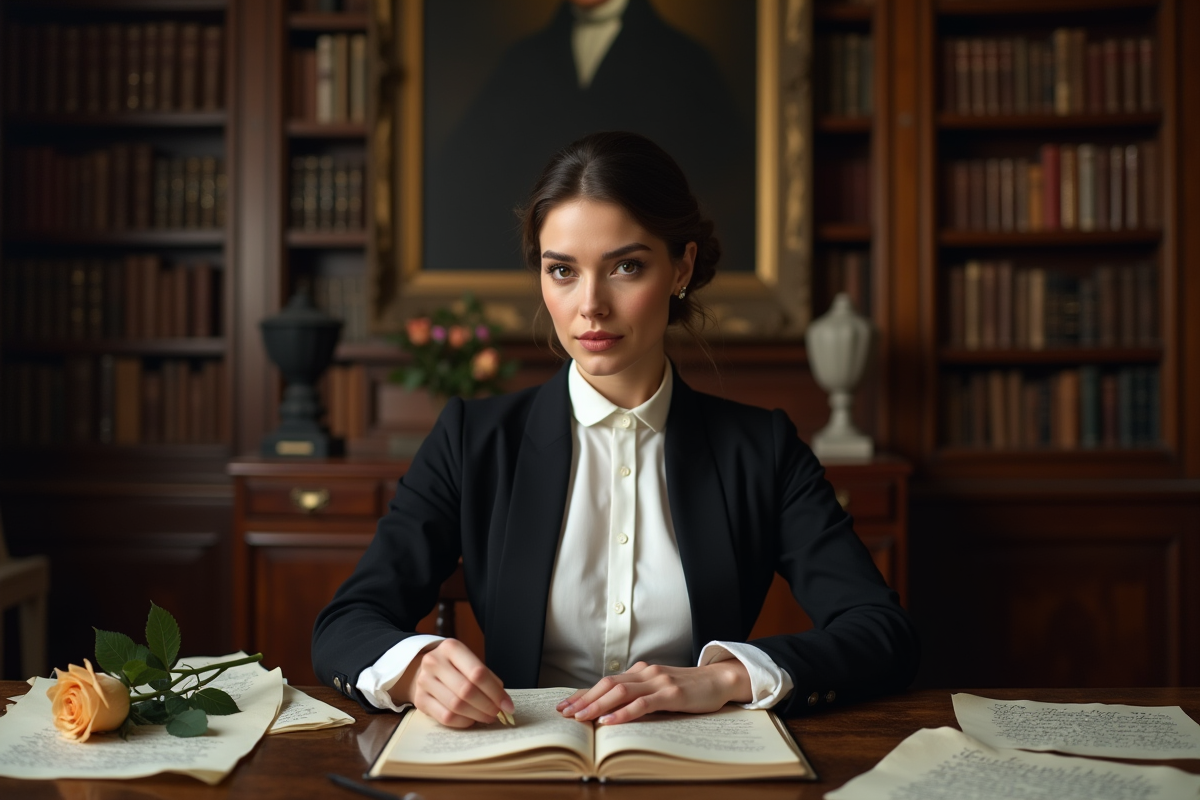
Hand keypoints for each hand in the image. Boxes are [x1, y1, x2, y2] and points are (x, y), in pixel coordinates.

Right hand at [392, 639, 512, 728]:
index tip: (508, 705)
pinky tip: (471, 719)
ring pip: (456, 706)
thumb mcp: (469, 662)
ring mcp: (424, 681)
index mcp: (451, 648)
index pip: (478, 673)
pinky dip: (463, 721)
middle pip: (466, 690)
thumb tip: (504, 701)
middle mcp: (434, 662)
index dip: (496, 692)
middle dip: (487, 706)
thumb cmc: (453, 667)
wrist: (421, 670)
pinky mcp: (419, 700)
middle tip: (498, 713)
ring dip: (477, 715)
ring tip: (487, 717)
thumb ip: (486, 678)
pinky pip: (445, 717)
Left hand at [556, 660, 751, 724]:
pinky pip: (642, 703)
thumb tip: (611, 711)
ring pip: (620, 691)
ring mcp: (658, 682)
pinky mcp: (672, 694)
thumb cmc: (689, 689)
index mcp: (641, 672)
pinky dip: (623, 712)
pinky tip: (610, 721)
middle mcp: (646, 673)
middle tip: (564, 713)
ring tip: (581, 717)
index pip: (606, 682)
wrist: (719, 681)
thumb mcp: (660, 689)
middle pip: (607, 684)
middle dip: (583, 699)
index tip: (564, 704)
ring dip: (597, 705)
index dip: (583, 693)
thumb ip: (640, 694)